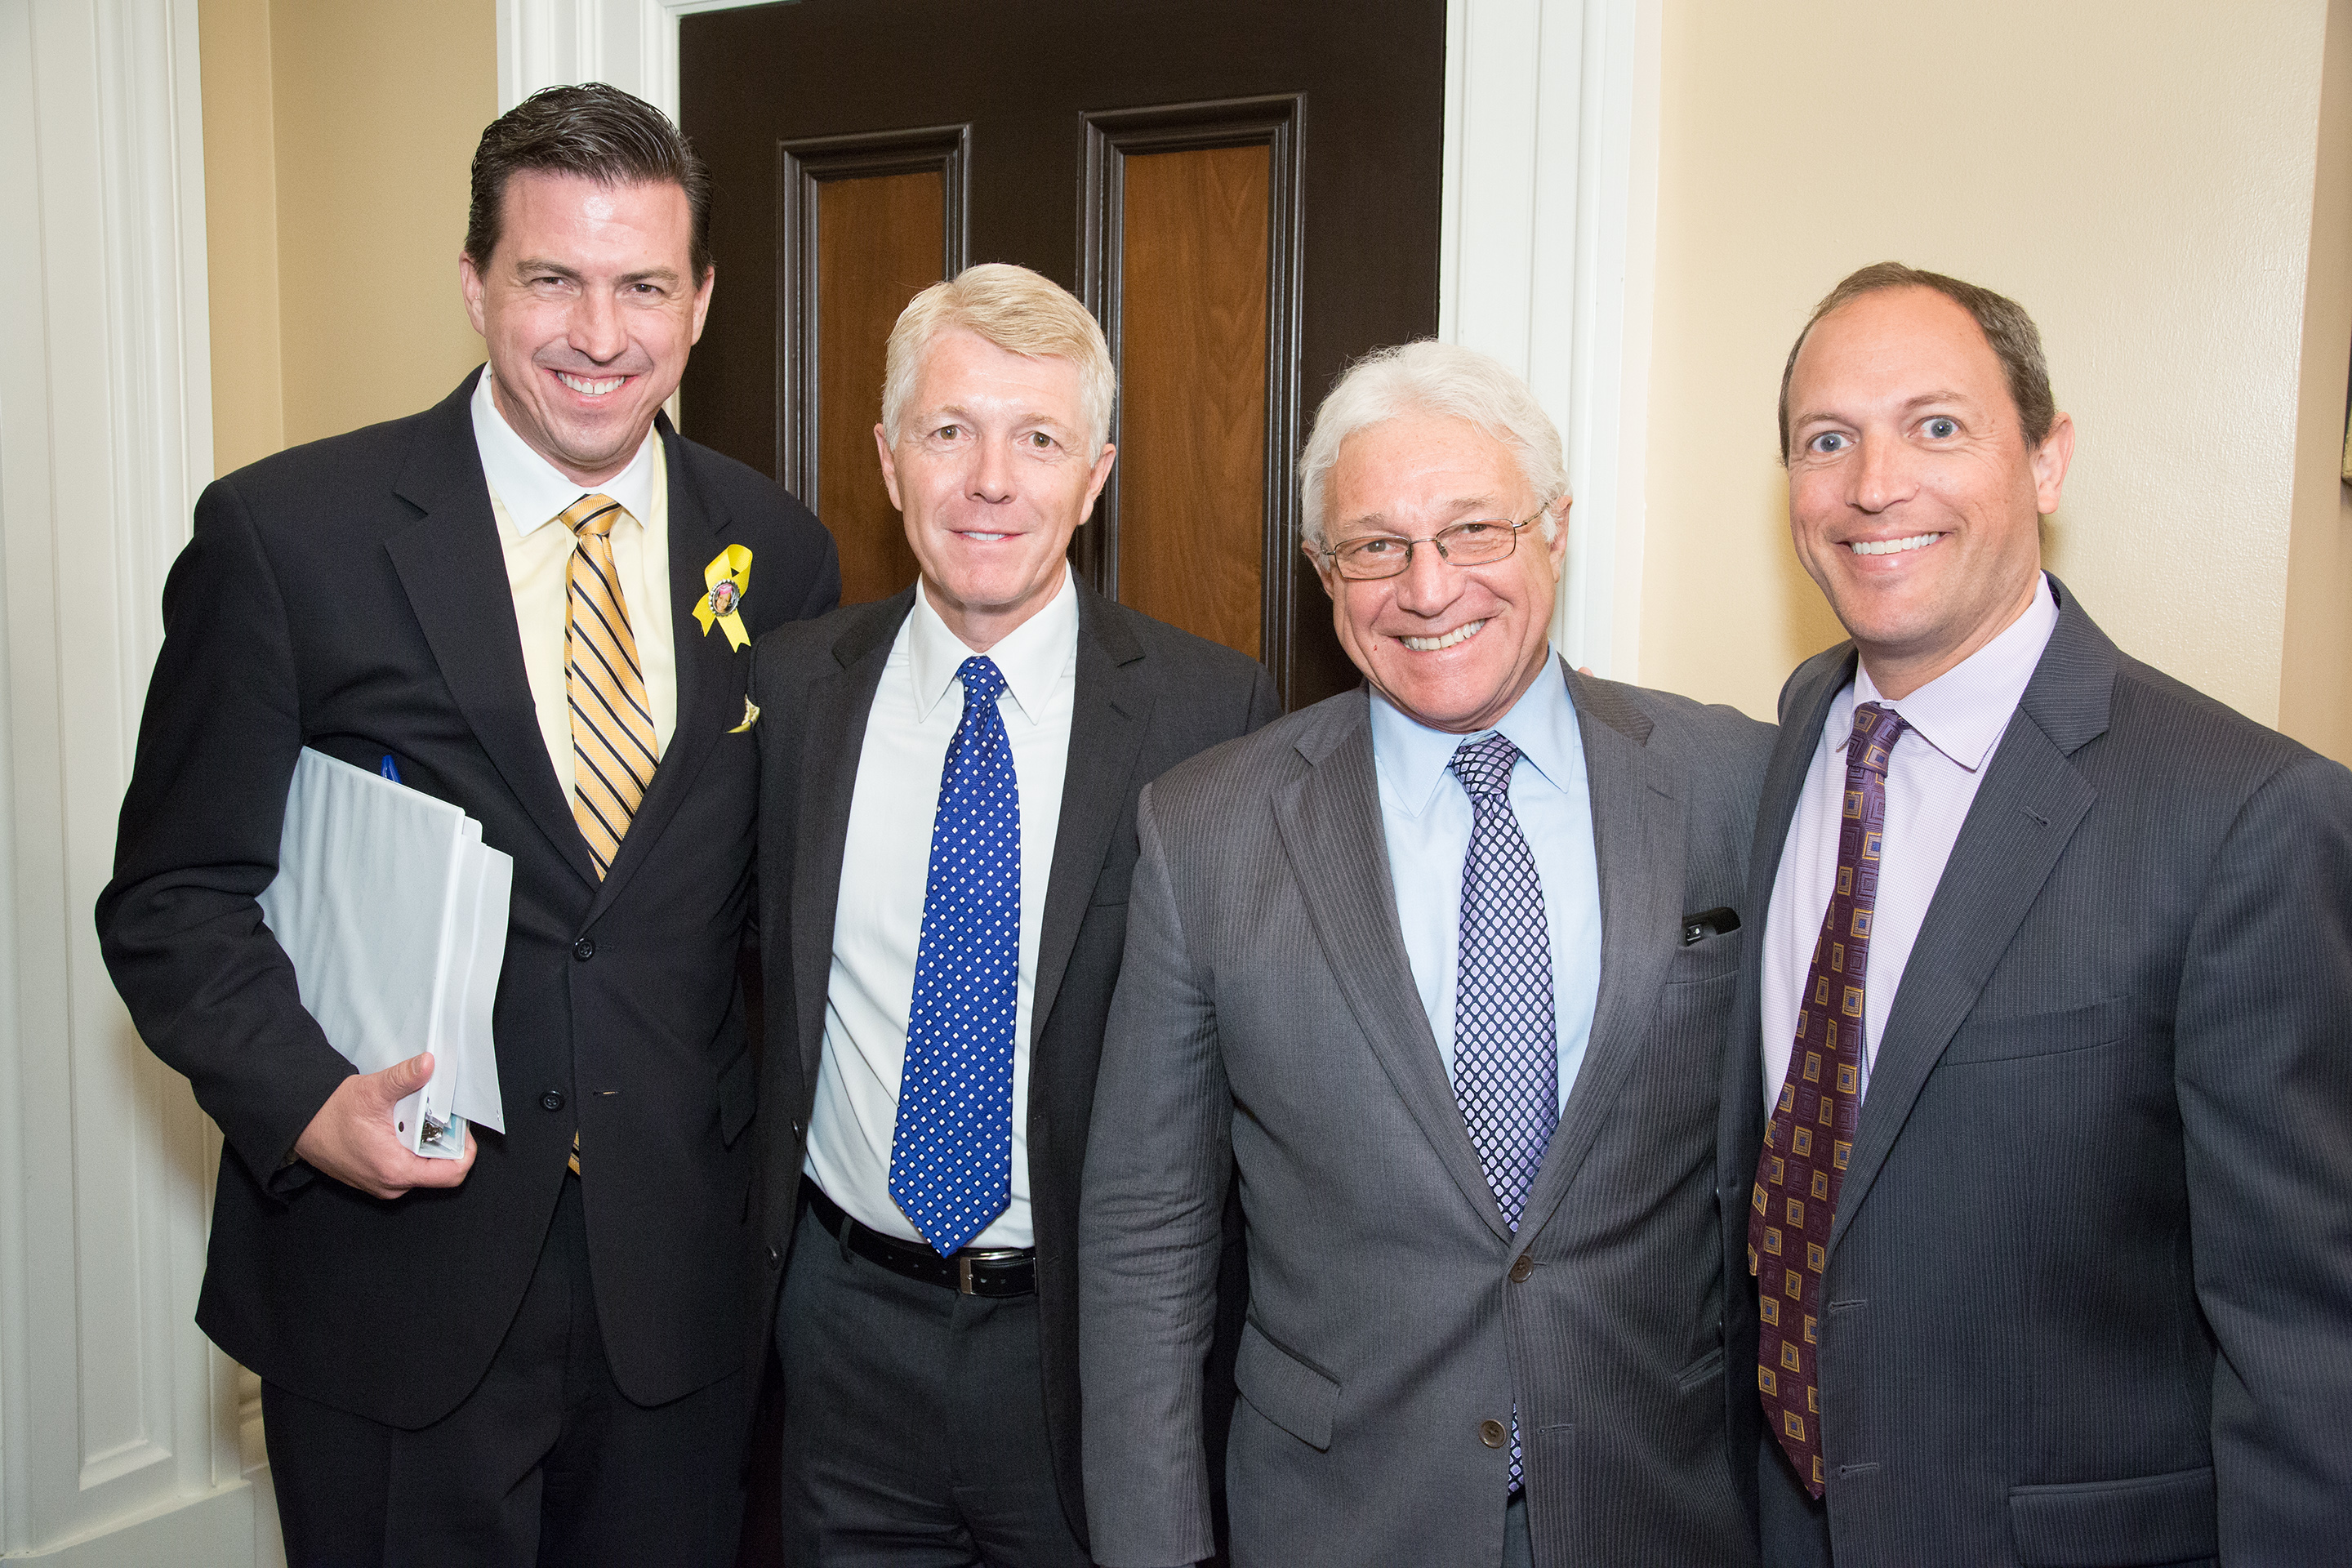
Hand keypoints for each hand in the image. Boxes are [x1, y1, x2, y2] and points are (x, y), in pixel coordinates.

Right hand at [292, 1052, 476, 1198]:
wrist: (299, 1124)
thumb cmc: (329, 1114)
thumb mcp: (371, 1092)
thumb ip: (404, 1078)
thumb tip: (428, 1064)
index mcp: (395, 1170)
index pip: (452, 1174)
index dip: (464, 1149)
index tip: (461, 1127)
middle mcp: (391, 1184)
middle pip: (440, 1169)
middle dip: (445, 1140)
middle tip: (439, 1115)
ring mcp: (383, 1183)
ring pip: (423, 1167)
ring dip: (426, 1142)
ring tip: (417, 1118)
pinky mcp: (376, 1177)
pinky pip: (406, 1166)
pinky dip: (411, 1146)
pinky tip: (402, 1126)